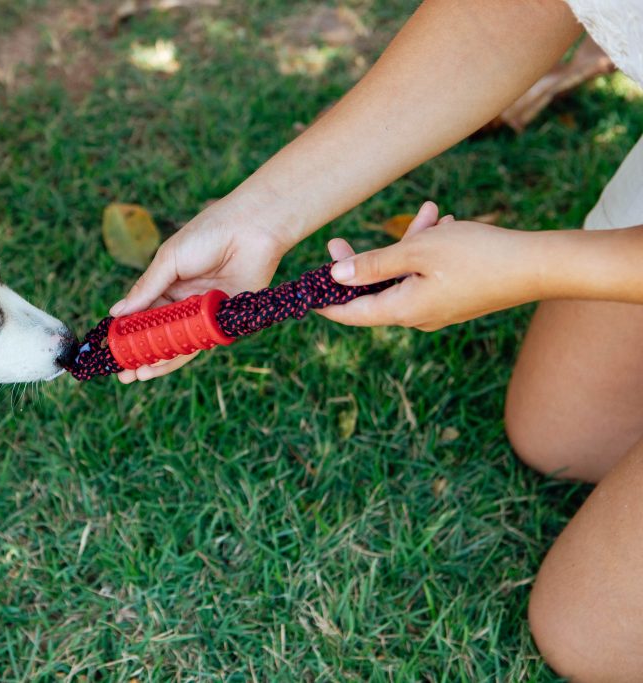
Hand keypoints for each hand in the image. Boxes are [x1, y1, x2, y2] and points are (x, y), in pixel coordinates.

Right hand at [109, 192, 293, 381]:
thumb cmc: (207, 235)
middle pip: (159, 333)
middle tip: (122, 372)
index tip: (112, 348)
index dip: (128, 332)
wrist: (250, 229)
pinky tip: (160, 365)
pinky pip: (200, 342)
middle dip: (141, 353)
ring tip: (136, 375)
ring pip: (177, 343)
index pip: (144, 314)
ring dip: (158, 361)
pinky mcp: (224, 321)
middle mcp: (184, 302)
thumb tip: (116, 312)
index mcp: (168, 285)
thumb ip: (146, 289)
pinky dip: (180, 355)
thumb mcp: (169, 260)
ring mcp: (203, 314)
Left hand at [320, 201, 537, 330]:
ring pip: (405, 274)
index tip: (303, 292)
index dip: (324, 302)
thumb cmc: (477, 255)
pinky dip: (430, 249)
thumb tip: (336, 277)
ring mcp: (438, 308)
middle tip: (337, 240)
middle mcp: (418, 315)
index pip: (350, 313)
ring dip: (408, 243)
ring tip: (430, 213)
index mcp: (403, 310)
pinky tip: (445, 223)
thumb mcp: (417, 251)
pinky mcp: (456, 297)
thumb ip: (372, 264)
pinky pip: (428, 274)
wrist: (538, 265)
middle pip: (375, 289)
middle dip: (364, 259)